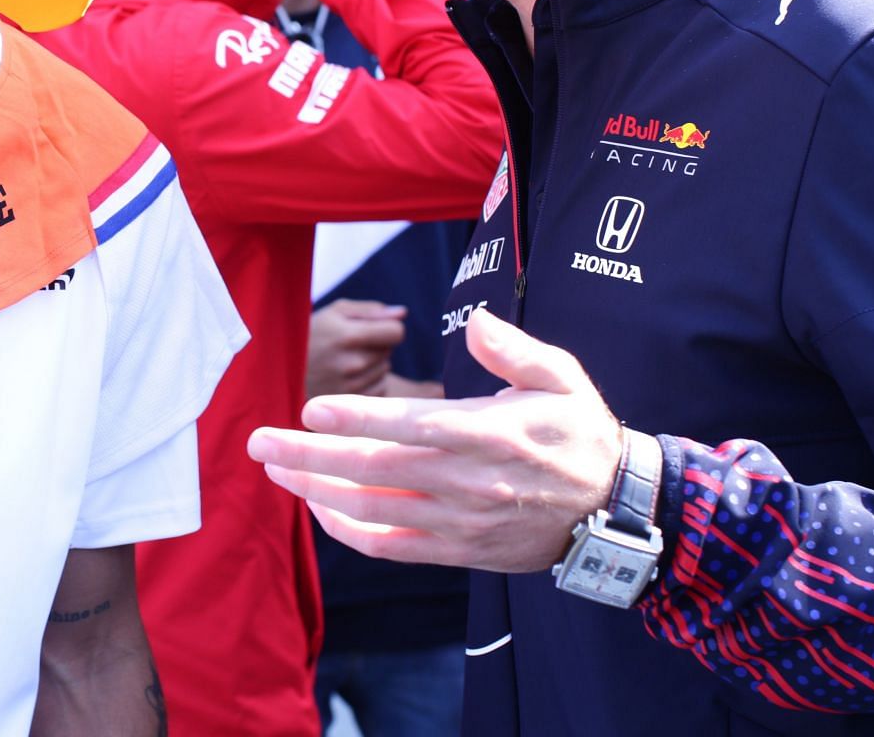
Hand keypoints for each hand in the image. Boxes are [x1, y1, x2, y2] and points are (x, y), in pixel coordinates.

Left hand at [250, 305, 621, 572]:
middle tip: (259, 441)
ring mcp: (460, 521)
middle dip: (310, 455)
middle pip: (374, 470)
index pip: (410, 426)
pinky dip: (349, 531)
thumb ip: (515, 350)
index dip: (358, 419)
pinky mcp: (459, 551)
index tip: (311, 409)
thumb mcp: (562, 376)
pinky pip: (391, 547)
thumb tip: (478, 323)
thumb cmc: (580, 432)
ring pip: (373, 510)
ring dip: (317, 490)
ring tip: (275, 468)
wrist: (614, 509)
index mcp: (488, 432)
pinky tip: (319, 507)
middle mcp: (468, 481)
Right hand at [307, 299, 406, 397]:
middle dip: (377, 346)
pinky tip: (346, 378)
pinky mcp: (349, 405)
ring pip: (384, 371)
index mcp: (347, 336)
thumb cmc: (309, 334)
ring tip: (344, 361)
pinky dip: (368, 383)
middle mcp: (351, 364)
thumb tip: (403, 314)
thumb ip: (371, 310)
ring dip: (372, 364)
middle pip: (389, 351)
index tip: (374, 329)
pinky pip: (377, 390)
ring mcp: (350, 388)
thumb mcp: (334, 312)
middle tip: (349, 346)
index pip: (396, 332)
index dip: (388, 328)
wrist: (275, 370)